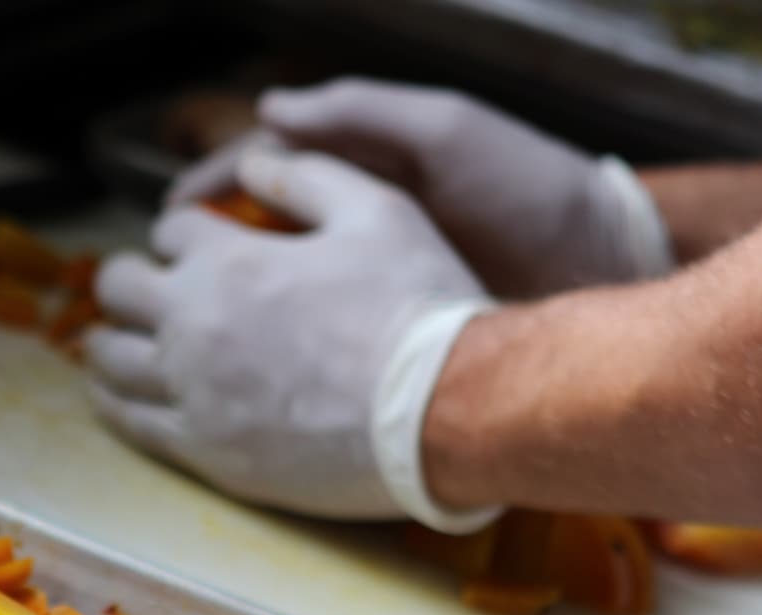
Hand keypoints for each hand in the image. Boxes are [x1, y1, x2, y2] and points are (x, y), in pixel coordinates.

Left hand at [87, 145, 500, 531]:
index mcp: (229, 261)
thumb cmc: (420, 306)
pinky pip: (132, 425)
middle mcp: (194, 324)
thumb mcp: (379, 211)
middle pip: (119, 288)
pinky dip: (115, 404)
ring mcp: (194, 392)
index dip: (186, 233)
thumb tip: (256, 161)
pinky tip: (115, 397)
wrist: (446, 410)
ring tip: (116, 343)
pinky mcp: (205, 451)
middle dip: (130, 280)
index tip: (199, 246)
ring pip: (110, 360)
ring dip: (110, 341)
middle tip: (145, 291)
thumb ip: (308, 178)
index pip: (172, 231)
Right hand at [171, 78, 672, 297]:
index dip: (209, 187)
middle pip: (254, 223)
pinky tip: (247, 356)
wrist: (597, 264)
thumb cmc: (525, 190)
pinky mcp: (384, 317)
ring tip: (191, 320)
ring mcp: (368, 268)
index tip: (168, 220)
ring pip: (276, 278)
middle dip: (203, 247)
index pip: (260, 164)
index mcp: (361, 162)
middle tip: (164, 277)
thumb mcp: (445, 134)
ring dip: (231, 296)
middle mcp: (355, 213)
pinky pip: (312, 322)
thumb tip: (268, 110)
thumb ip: (361, 114)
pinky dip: (274, 334)